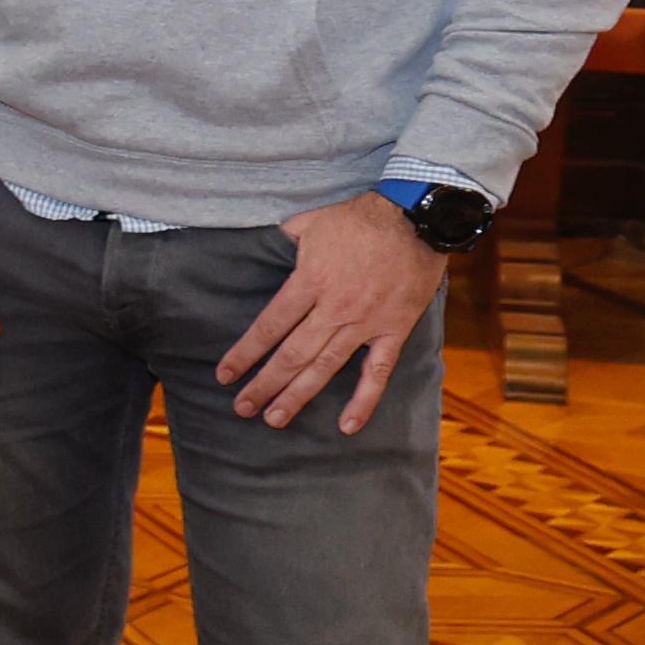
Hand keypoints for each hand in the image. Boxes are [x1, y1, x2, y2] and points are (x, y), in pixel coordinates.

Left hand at [213, 191, 448, 433]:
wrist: (418, 218)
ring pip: (325, 368)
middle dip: (264, 384)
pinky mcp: (394, 330)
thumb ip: (283, 240)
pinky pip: (377, 372)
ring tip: (274, 419)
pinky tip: (346, 426)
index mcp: (309, 282)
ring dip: (298, 396)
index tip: (225, 374)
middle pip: (292, 355)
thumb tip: (260, 247)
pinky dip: (363, 401)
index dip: (245, 353)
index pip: (269, 326)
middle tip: (242, 408)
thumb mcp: (310, 222)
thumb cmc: (360, 218)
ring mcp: (365, 324)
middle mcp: (334, 309)